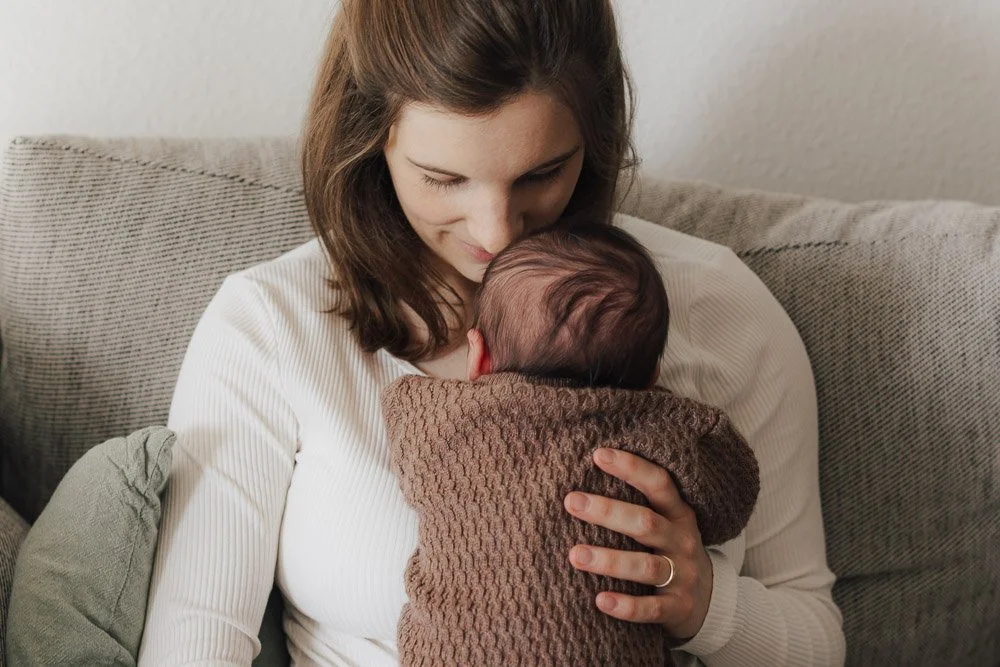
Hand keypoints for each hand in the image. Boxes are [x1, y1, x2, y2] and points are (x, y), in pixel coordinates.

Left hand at [564, 448, 713, 639]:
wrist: (710, 602)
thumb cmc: (670, 552)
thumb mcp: (666, 523)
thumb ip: (638, 503)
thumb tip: (583, 479)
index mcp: (679, 514)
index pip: (659, 483)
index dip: (632, 468)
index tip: (598, 455)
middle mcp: (682, 541)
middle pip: (646, 523)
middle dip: (608, 511)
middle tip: (571, 501)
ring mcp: (683, 576)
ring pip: (645, 566)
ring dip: (609, 560)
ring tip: (574, 555)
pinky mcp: (678, 608)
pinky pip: (651, 609)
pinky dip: (626, 606)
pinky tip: (600, 600)